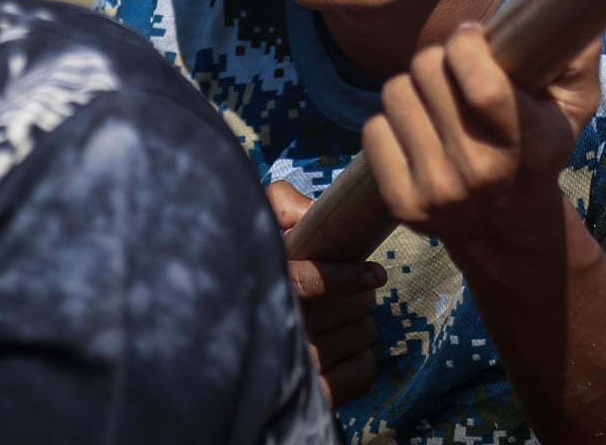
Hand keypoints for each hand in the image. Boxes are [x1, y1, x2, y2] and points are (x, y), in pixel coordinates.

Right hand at [265, 181, 385, 407]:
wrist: (231, 353)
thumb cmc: (256, 276)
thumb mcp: (256, 229)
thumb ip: (280, 207)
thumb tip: (313, 211)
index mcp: (264, 289)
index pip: (304, 284)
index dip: (343, 277)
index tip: (375, 274)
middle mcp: (277, 334)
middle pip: (354, 307)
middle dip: (356, 294)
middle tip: (340, 293)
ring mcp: (297, 370)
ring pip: (364, 334)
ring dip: (358, 324)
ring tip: (333, 323)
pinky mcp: (316, 398)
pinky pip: (364, 371)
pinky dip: (360, 360)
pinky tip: (340, 353)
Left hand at [361, 22, 600, 249]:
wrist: (509, 228)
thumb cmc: (539, 148)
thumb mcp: (573, 106)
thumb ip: (578, 57)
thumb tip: (571, 5)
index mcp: (528, 145)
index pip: (482, 87)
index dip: (467, 46)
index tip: (471, 36)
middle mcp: (481, 172)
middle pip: (428, 72)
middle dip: (440, 59)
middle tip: (454, 71)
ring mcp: (438, 191)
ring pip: (396, 94)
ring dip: (413, 88)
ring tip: (436, 103)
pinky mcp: (403, 204)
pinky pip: (374, 129)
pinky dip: (391, 122)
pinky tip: (418, 132)